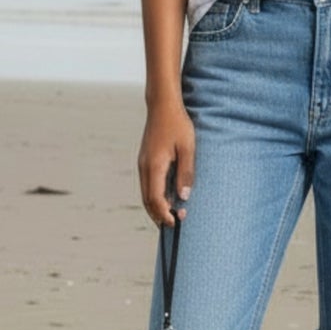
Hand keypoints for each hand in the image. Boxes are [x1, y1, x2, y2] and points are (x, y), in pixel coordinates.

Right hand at [137, 101, 194, 226]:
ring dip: (156, 207)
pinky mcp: (145, 160)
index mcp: (154, 166)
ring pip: (145, 194)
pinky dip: (154, 196)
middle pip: (147, 200)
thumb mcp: (187, 148)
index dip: (165, 213)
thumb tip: (184, 197)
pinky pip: (147, 185)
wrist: (162, 106)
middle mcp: (144, 167)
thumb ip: (186, 173)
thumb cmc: (178, 124)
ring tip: (170, 215)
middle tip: (175, 223)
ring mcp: (143, 164)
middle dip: (159, 215)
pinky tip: (166, 198)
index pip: (156, 199)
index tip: (176, 221)